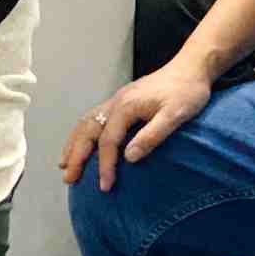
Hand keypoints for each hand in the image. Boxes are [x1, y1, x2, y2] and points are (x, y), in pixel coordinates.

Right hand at [59, 61, 213, 192]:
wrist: (190, 68)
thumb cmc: (186, 93)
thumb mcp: (175, 115)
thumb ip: (152, 136)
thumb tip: (129, 158)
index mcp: (127, 107)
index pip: (108, 141)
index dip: (105, 165)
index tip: (104, 187)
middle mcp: (116, 102)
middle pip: (88, 130)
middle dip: (76, 155)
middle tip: (68, 179)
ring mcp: (116, 100)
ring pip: (86, 122)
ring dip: (73, 143)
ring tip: (64, 164)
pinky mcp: (121, 101)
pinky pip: (93, 118)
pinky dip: (82, 133)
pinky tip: (81, 142)